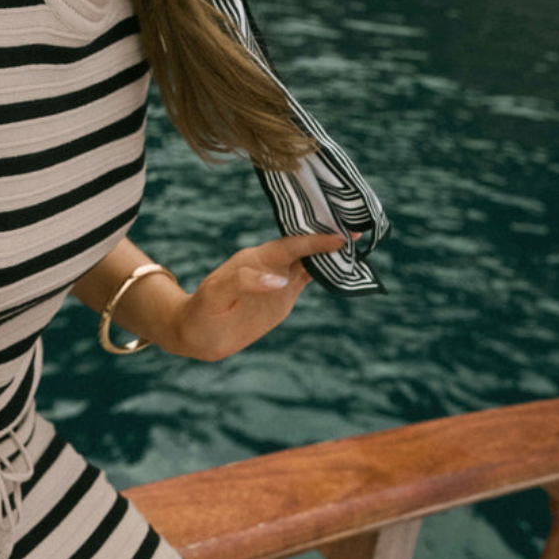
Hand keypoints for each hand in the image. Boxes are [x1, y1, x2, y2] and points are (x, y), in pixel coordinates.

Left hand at [166, 231, 345, 361]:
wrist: (198, 333)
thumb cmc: (202, 311)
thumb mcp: (215, 295)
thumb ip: (244, 282)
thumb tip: (279, 279)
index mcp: (254, 259)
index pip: (289, 246)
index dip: (313, 241)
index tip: (338, 237)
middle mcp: (271, 264)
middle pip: (304, 245)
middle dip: (328, 234)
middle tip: (360, 225)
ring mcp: (279, 279)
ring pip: (311, 260)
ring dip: (333, 252)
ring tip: (360, 241)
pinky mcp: (284, 295)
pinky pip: (310, 278)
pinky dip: (329, 271)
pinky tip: (348, 267)